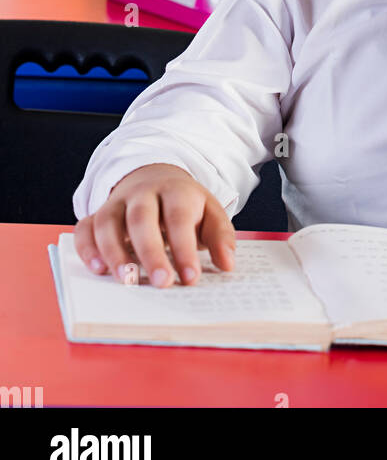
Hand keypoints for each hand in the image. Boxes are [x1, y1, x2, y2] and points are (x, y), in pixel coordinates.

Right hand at [74, 163, 235, 287]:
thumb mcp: (209, 212)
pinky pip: (85, 227)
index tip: (191, 278)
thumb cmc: (185, 204)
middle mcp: (142, 193)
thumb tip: (227, 265)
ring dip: (114, 252)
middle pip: (141, 218)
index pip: (178, 217)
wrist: (155, 176)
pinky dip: (87, 248)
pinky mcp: (98, 214)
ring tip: (127, 281)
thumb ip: (220, 236)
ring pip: (108, 222)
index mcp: (175, 190)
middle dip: (150, 252)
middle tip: (161, 283)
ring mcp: (116, 202)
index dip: (184, 248)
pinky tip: (97, 269)